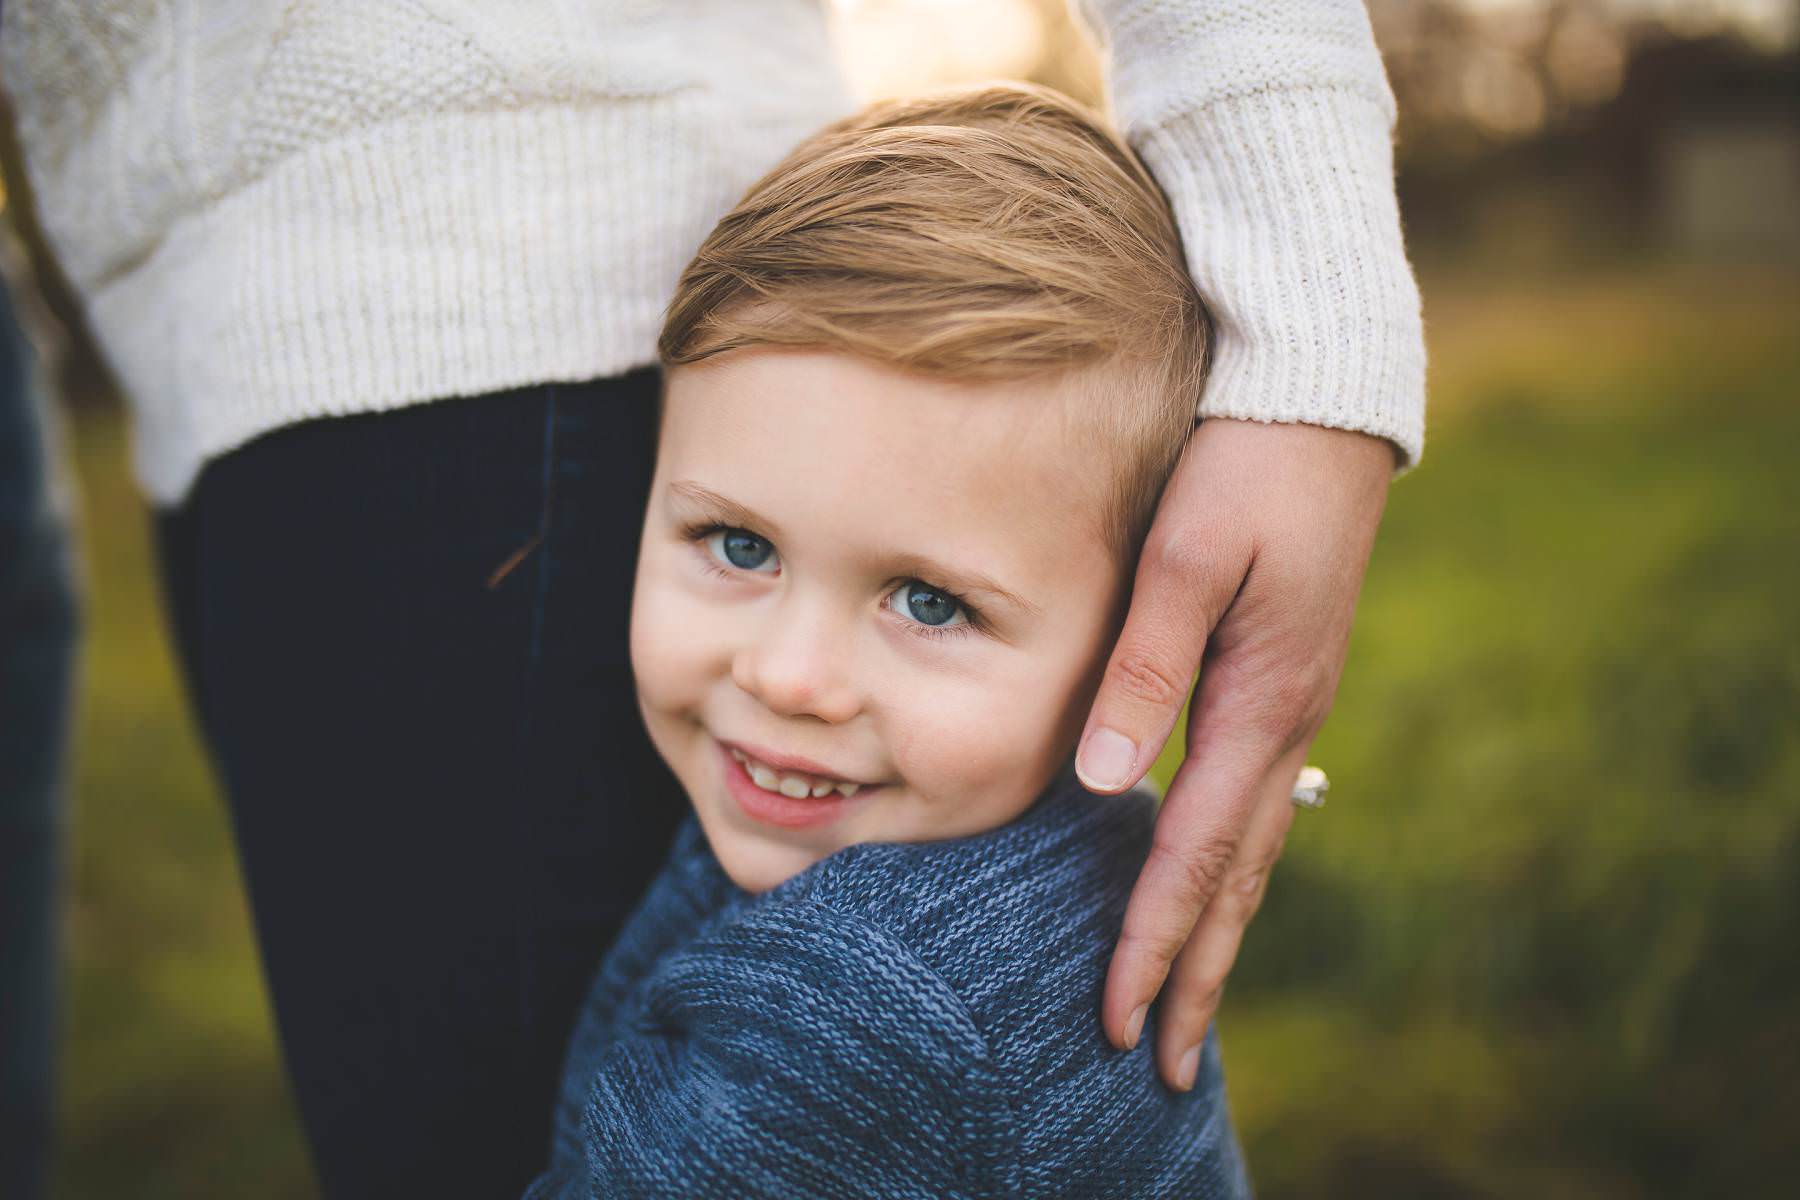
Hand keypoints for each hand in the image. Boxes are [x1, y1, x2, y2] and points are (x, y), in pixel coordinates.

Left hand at [1077, 417, 1391, 1090]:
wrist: (1321, 398)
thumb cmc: (1245, 464)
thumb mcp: (1189, 556)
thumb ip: (1143, 670)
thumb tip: (1100, 785)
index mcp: (1256, 702)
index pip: (1193, 853)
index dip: (1151, 940)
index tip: (1114, 1017)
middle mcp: (1280, 720)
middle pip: (1234, 877)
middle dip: (1192, 972)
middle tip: (1154, 1060)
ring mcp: (1287, 702)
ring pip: (1249, 846)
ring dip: (1215, 930)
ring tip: (1184, 1002)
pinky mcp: (1279, 678)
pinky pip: (1252, 800)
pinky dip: (1225, 864)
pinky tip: (1206, 882)